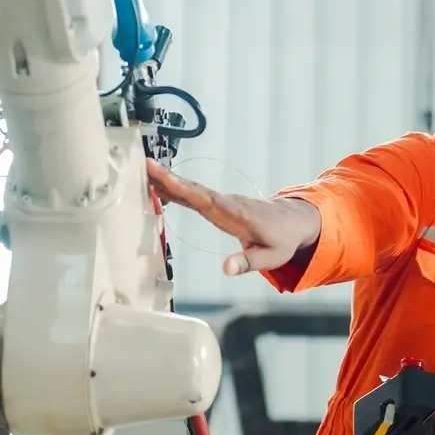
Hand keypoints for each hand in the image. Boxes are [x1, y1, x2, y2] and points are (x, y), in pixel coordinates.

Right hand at [146, 159, 321, 274]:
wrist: (293, 222)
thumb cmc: (282, 240)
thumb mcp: (270, 258)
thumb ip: (247, 263)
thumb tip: (226, 269)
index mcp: (237, 214)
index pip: (207, 200)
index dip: (186, 190)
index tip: (166, 179)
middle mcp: (226, 203)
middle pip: (194, 189)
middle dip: (169, 178)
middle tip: (144, 165)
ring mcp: (221, 201)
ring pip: (191, 189)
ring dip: (167, 181)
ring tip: (141, 171)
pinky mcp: (217, 204)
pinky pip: (193, 195)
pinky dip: (175, 190)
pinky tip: (157, 187)